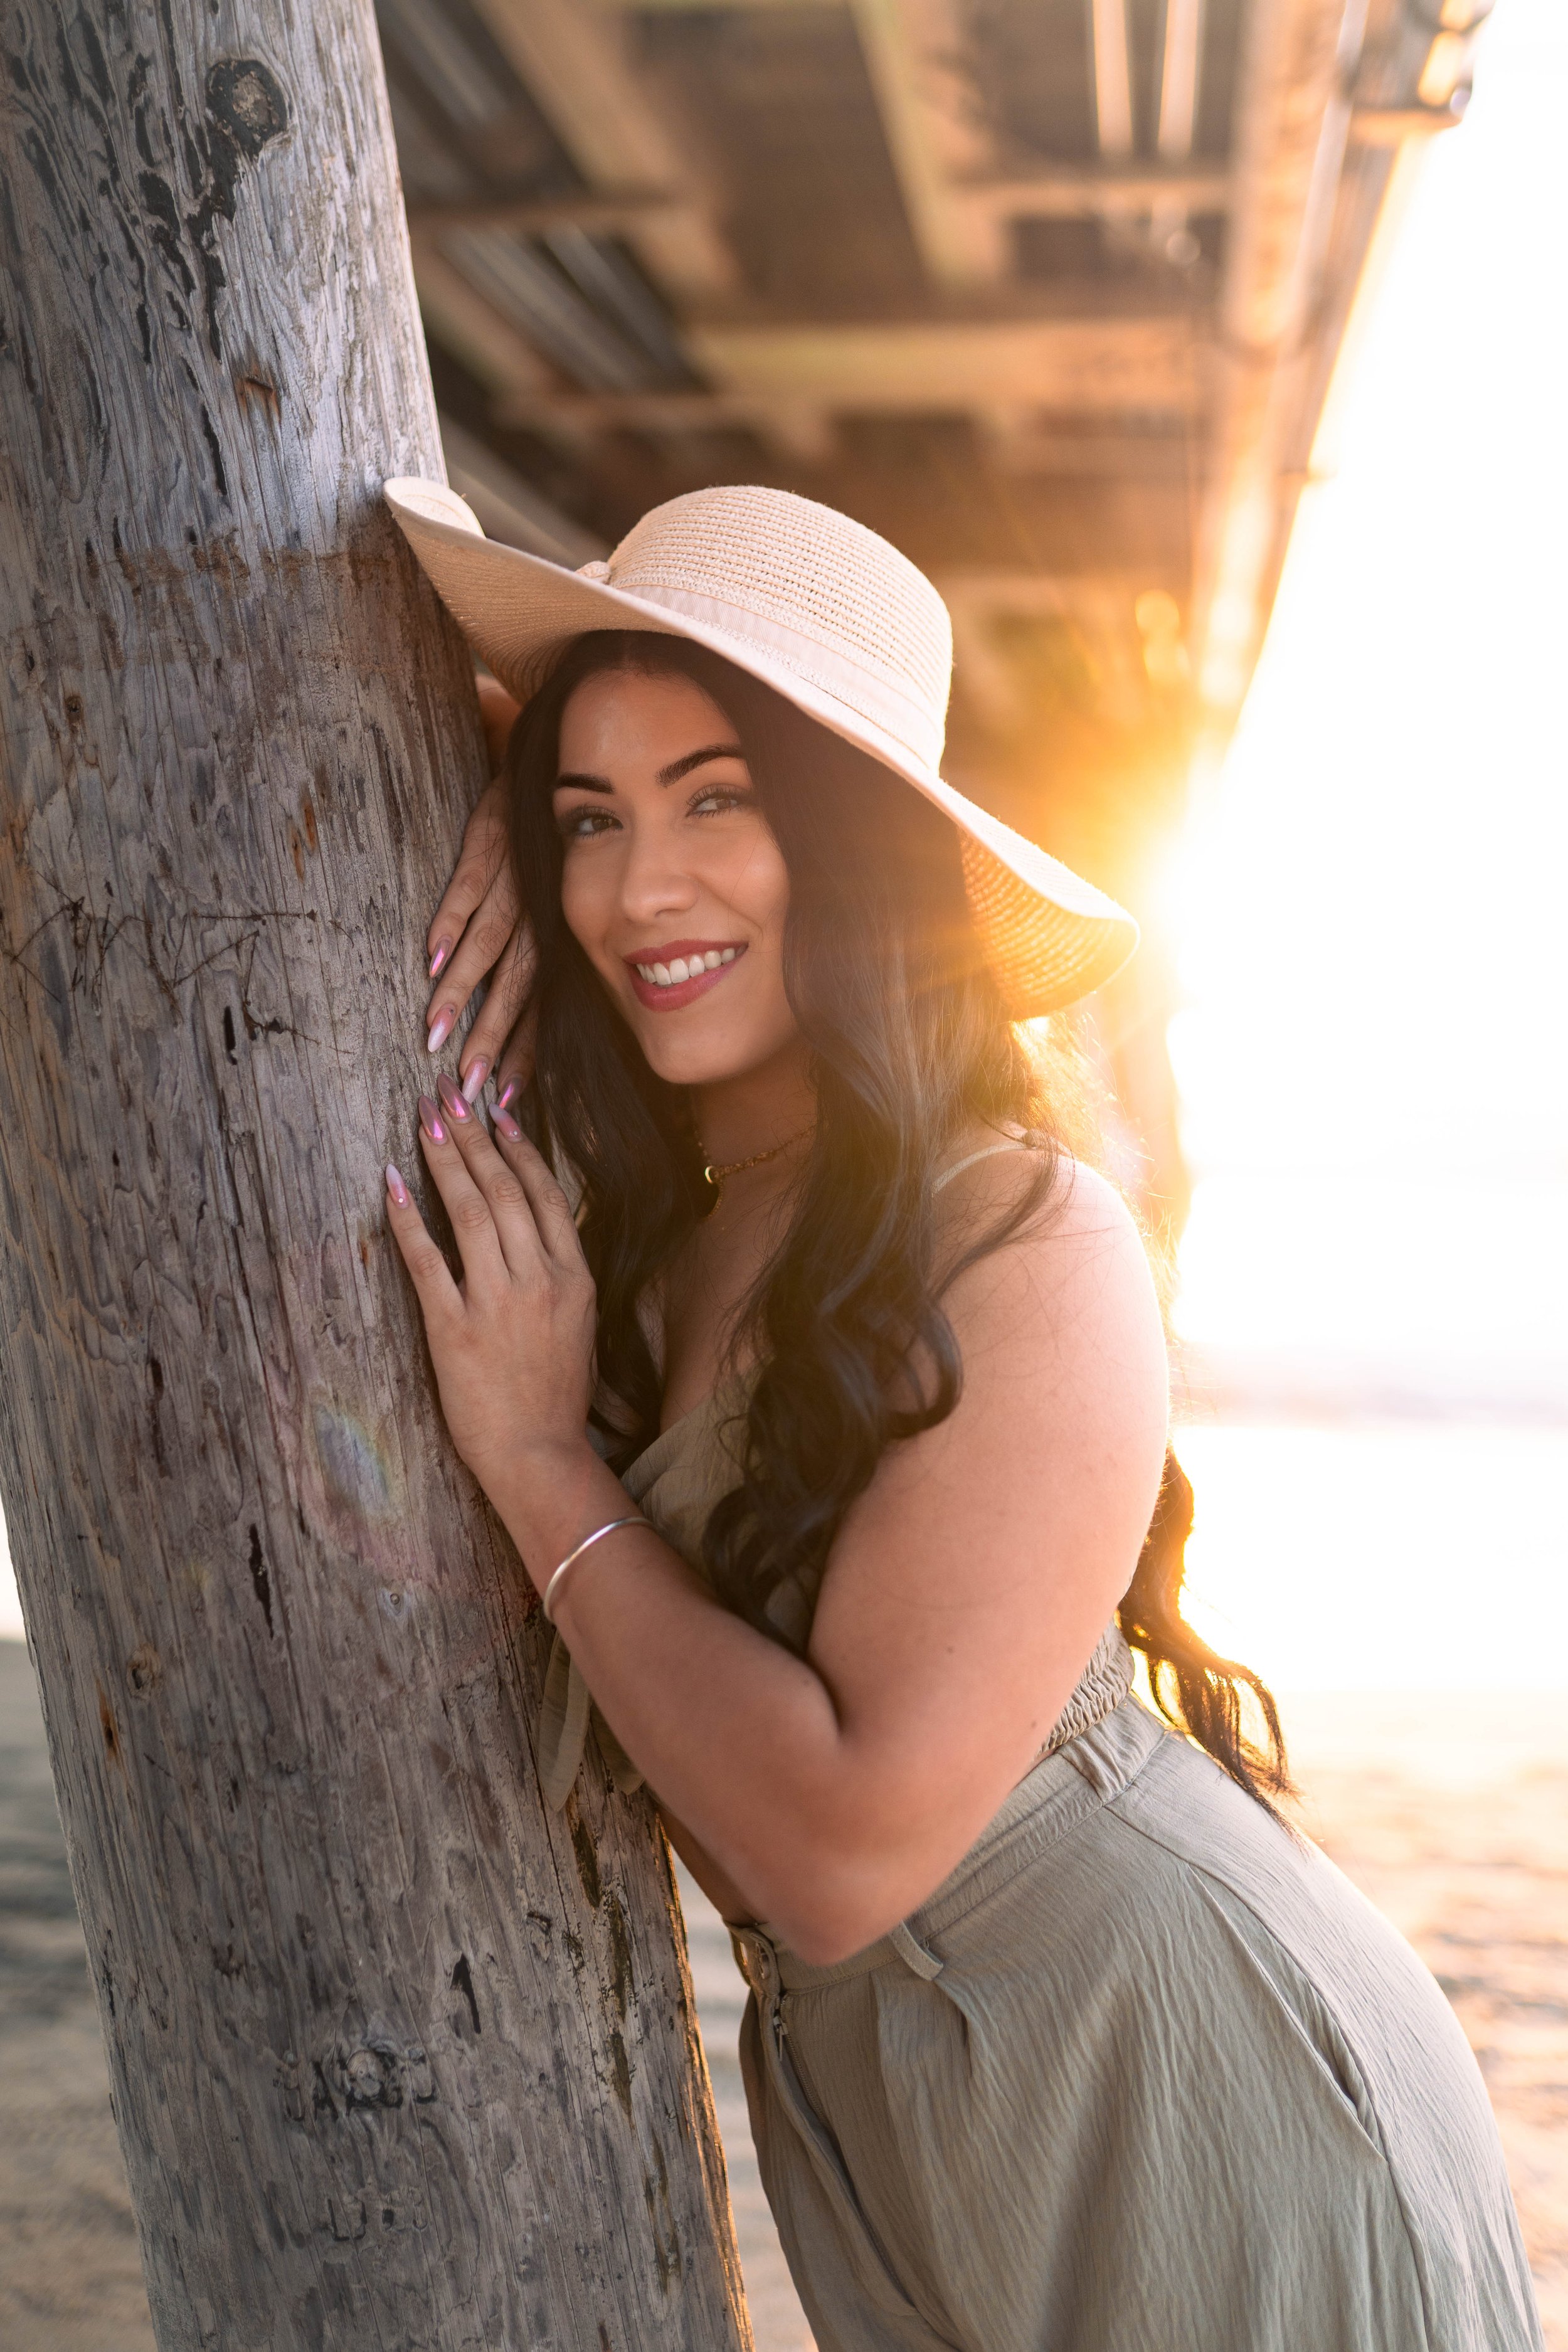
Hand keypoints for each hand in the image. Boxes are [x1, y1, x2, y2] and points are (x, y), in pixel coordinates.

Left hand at [384, 1072, 596, 1507]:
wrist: (539, 1455)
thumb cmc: (558, 1395)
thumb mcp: (580, 1325)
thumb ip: (561, 1274)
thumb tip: (537, 1227)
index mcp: (574, 1277)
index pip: (544, 1194)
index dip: (519, 1147)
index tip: (496, 1113)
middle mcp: (538, 1280)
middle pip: (503, 1189)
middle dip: (472, 1136)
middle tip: (447, 1097)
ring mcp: (495, 1301)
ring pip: (467, 1211)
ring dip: (442, 1159)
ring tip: (422, 1122)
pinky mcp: (453, 1328)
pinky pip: (425, 1260)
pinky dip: (407, 1218)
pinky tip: (392, 1184)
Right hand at [424, 679, 536, 1106]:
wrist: (549, 750)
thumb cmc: (550, 835)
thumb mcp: (558, 893)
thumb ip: (538, 951)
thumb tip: (508, 1016)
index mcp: (558, 929)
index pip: (542, 1001)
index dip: (524, 1050)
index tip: (504, 1100)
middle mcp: (542, 909)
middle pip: (516, 986)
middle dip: (490, 1039)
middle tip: (466, 1086)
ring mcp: (516, 874)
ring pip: (490, 943)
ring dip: (462, 992)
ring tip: (435, 1034)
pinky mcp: (491, 837)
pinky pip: (471, 884)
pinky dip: (452, 920)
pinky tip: (432, 957)